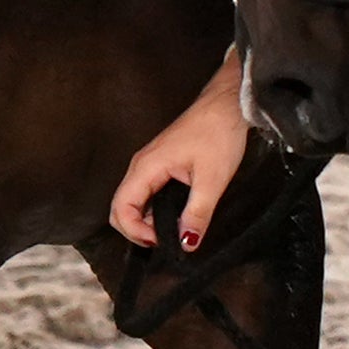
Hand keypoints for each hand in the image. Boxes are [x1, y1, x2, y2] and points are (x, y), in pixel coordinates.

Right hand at [109, 55, 251, 249]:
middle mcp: (141, 166)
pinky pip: (147, 194)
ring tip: (176, 230)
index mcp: (146, 167)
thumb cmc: (218, 133)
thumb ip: (197, 214)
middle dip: (138, 231)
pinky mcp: (160, 164)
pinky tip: (177, 215)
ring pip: (134, 202)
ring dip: (148, 221)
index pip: (121, 208)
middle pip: (121, 208)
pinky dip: (156, 210)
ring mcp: (149, 164)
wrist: (227, 104)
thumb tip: (186, 244)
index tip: (160, 243)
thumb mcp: (212, 180)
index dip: (135, 232)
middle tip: (167, 241)